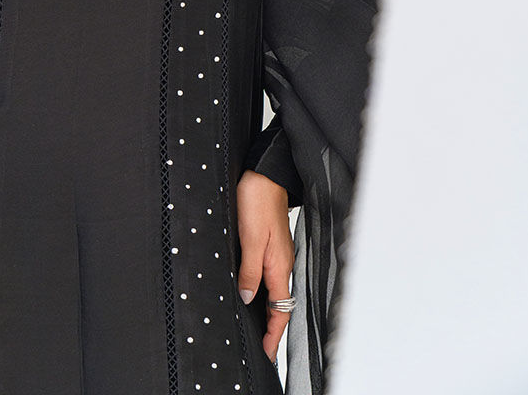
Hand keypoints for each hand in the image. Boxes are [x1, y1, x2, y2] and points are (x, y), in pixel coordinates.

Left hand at [236, 170, 294, 365]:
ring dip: (269, 311)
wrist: (264, 174)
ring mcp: (277, 253)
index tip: (268, 353)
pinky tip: (256, 293)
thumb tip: (246, 298)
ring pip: (275, 290)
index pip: (280, 309)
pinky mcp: (271, 244)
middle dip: (273, 328)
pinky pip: (270, 276)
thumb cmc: (257, 200)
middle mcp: (281, 262)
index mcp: (279, 265)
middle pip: (280, 304)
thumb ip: (249, 271)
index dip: (274, 334)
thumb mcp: (250, 238)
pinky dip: (265, 292)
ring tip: (260, 329)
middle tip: (263, 347)